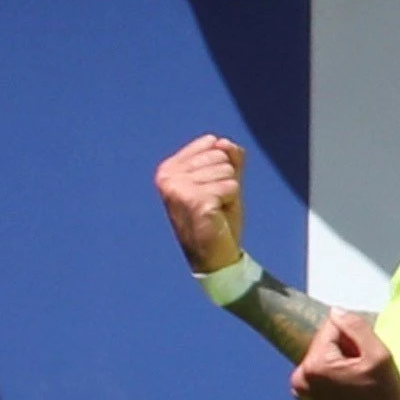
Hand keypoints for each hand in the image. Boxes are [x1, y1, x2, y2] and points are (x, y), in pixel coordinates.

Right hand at [154, 133, 247, 273]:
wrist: (215, 256)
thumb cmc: (218, 217)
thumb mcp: (224, 179)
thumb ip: (228, 156)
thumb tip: (224, 142)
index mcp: (169, 168)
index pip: (212, 143)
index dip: (223, 166)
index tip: (212, 189)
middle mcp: (168, 176)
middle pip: (220, 155)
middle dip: (226, 179)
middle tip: (215, 203)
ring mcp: (179, 188)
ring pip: (227, 170)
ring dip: (228, 192)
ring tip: (216, 210)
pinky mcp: (195, 201)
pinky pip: (231, 185)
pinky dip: (231, 201)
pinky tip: (217, 216)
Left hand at [291, 310, 399, 399]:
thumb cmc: (384, 391)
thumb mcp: (377, 353)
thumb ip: (355, 326)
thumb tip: (335, 311)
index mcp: (315, 366)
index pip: (331, 328)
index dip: (354, 338)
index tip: (364, 359)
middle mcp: (300, 379)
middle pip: (324, 343)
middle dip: (343, 349)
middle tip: (361, 371)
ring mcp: (300, 392)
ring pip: (322, 357)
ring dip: (338, 362)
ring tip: (355, 380)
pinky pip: (318, 373)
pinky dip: (331, 375)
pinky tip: (347, 389)